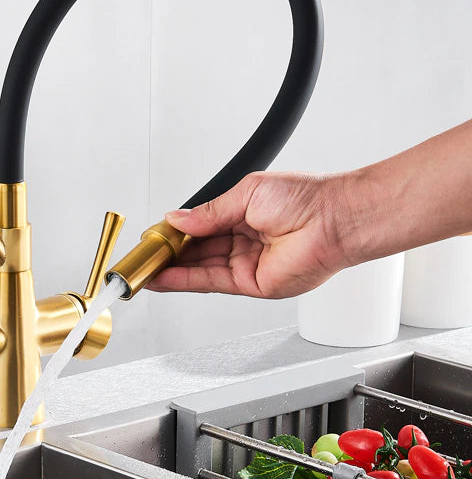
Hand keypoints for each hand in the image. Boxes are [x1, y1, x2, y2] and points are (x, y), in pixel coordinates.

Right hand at [147, 172, 355, 298]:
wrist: (335, 219)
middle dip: (168, 254)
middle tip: (143, 255)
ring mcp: (247, 264)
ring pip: (200, 269)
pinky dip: (185, 281)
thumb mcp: (245, 194)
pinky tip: (165, 278)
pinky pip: (211, 282)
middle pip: (197, 251)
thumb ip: (209, 212)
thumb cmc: (306, 198)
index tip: (154, 235)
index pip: (200, 228)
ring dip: (171, 270)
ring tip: (145, 269)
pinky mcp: (252, 284)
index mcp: (243, 215)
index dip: (176, 233)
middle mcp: (243, 241)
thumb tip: (178, 219)